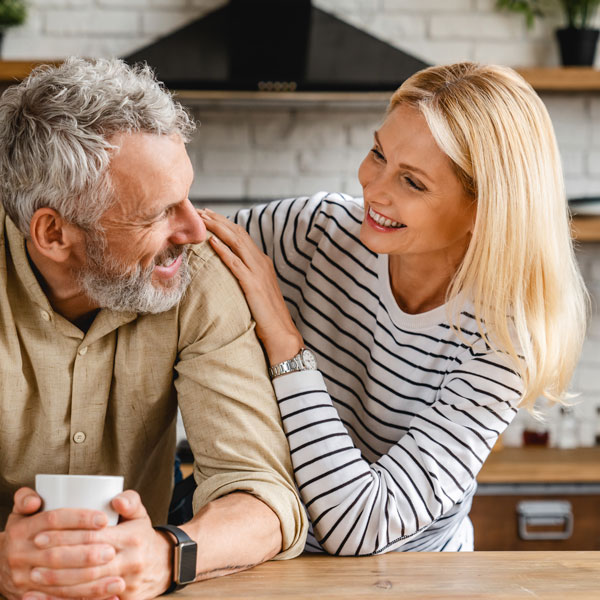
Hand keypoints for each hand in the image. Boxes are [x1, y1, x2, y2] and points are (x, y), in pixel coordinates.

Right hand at [0, 487, 118, 599]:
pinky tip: (107, 597)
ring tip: (117, 579)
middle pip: (57, 554)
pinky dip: (84, 599)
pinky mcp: (31, 597)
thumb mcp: (20, 512)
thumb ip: (26, 497)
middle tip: (112, 551)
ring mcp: (24, 579)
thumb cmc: (23, 530)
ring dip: (90, 582)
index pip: (53, 520)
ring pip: (59, 582)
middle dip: (86, 554)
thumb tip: (35, 500)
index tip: (103, 519)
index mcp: (22, 530)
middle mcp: (20, 555)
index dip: (79, 519)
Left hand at [21, 490, 171, 599]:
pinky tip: (48, 598)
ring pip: (87, 585)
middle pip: (87, 563)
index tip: (41, 534)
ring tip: (34, 576)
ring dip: (57, 583)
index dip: (66, 536)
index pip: (93, 536)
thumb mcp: (140, 514)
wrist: (164, 565)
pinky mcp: (124, 599)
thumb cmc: (142, 536)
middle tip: (33, 555)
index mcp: (132, 537)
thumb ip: (130, 500)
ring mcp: (127, 583)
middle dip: (57, 560)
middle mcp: (130, 561)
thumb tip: (116, 499)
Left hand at [200, 209, 304, 363]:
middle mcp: (261, 262)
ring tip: (202, 219)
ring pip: (236, 242)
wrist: (281, 332)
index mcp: (262, 262)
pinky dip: (223, 250)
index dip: (224, 223)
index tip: (207, 215)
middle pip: (237, 233)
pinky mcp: (253, 284)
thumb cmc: (266, 314)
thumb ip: (245, 275)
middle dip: (218, 220)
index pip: (241, 235)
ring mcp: (258, 272)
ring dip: (218, 228)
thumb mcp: (256, 289)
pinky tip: (211, 242)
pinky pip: (235, 263)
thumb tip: (228, 269)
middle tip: (199, 210)